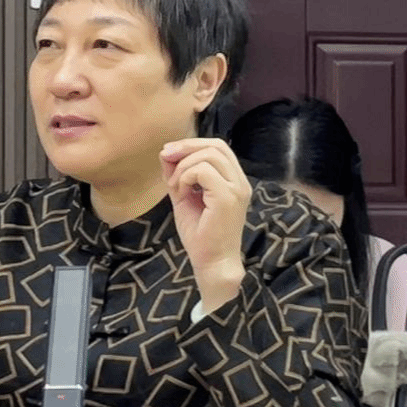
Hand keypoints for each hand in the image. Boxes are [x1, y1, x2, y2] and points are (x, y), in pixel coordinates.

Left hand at [160, 138, 252, 313]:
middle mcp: (240, 182)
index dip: (192, 144)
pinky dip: (186, 177)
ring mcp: (236, 189)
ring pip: (209, 156)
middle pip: (216, 145)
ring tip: (176, 186)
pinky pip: (203, 171)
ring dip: (184, 166)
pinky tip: (181, 193)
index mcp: (234, 180)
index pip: (218, 147)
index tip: (169, 153)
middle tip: (165, 157)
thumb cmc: (200, 235)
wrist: (212, 263)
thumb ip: (177, 174)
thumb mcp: (184, 197)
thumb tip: (166, 152)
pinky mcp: (227, 198)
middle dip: (186, 147)